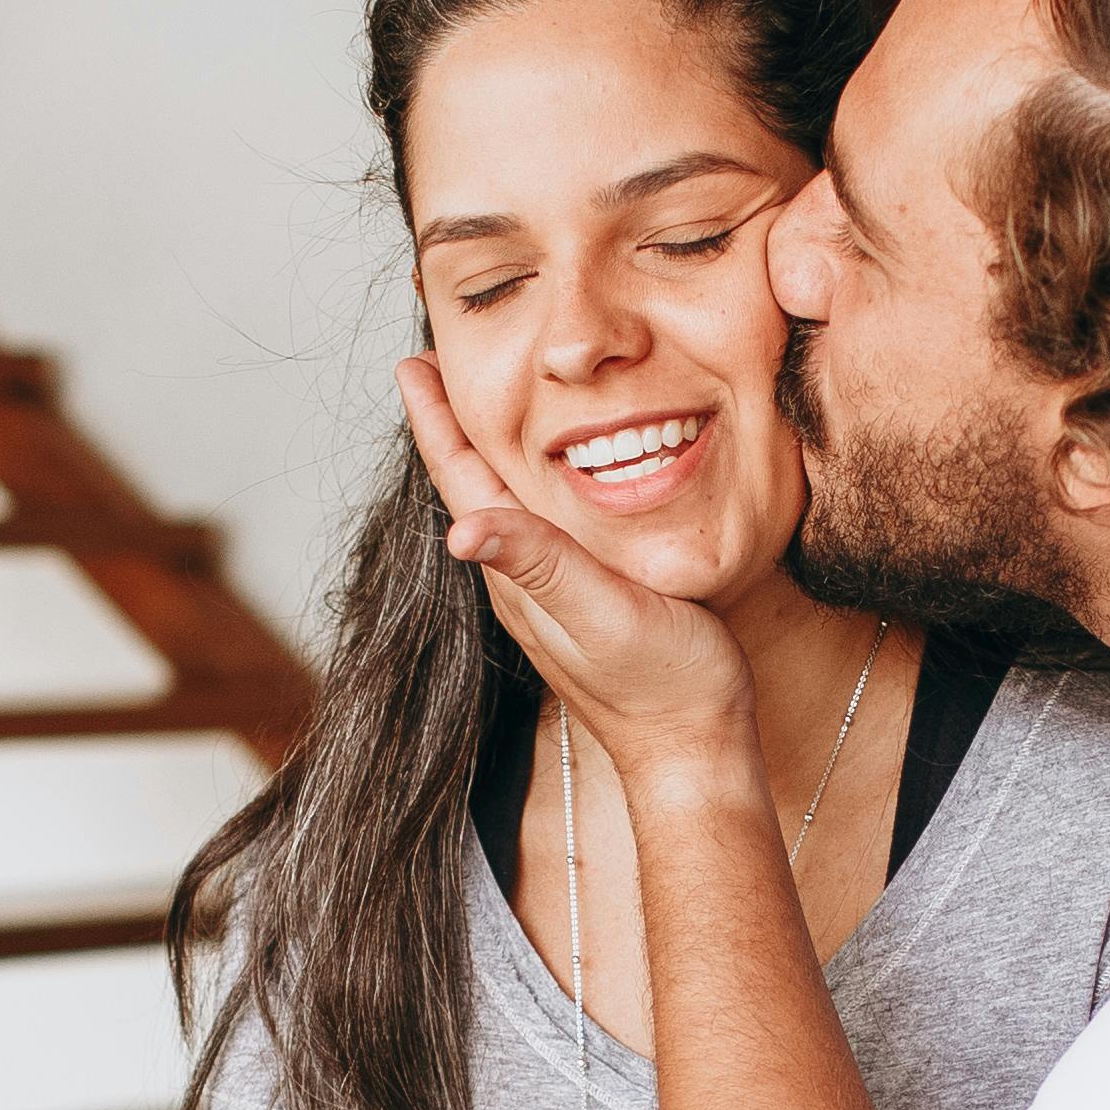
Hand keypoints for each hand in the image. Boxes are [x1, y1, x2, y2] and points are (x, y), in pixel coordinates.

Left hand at [401, 361, 753, 776]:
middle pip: (474, 483)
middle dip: (453, 419)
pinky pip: (546, 524)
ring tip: (481, 397)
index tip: (413, 361)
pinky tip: (558, 468)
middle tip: (437, 359)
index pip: (462, 480)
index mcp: (520, 571)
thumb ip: (540, 565)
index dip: (437, 419)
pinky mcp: (585, 598)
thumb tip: (459, 530)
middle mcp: (524, 577)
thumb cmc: (661, 684)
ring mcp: (551, 591)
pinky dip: (538, 480)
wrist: (696, 750)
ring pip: (507, 502)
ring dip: (490, 446)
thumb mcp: (602, 613)